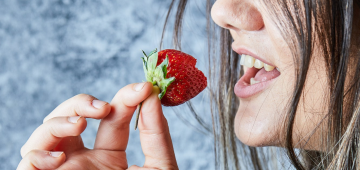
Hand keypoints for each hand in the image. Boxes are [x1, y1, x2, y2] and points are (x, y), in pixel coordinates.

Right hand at [17, 82, 177, 169]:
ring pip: (45, 133)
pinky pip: (27, 162)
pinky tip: (59, 158)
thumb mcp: (160, 168)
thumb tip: (151, 97)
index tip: (143, 88)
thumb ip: (156, 134)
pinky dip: (38, 152)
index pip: (111, 118)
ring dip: (58, 121)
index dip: (125, 98)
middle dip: (82, 103)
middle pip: (70, 117)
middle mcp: (84, 160)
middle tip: (103, 108)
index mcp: (110, 156)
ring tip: (80, 126)